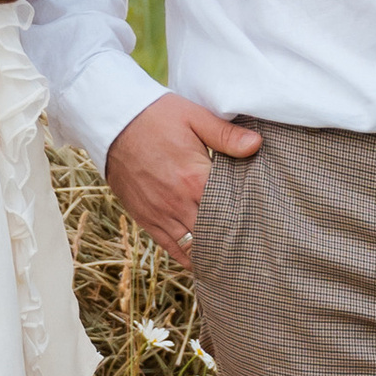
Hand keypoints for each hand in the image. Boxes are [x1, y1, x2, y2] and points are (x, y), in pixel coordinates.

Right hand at [104, 94, 262, 262]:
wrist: (113, 123)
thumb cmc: (156, 116)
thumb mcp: (194, 117)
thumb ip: (226, 135)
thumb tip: (257, 145)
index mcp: (195, 178)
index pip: (230, 209)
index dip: (248, 216)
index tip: (263, 220)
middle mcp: (178, 202)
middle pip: (214, 233)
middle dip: (233, 238)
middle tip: (253, 241)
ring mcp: (160, 214)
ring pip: (193, 246)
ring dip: (212, 250)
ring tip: (232, 254)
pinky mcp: (146, 219)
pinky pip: (171, 247)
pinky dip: (188, 256)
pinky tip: (203, 259)